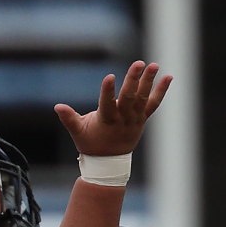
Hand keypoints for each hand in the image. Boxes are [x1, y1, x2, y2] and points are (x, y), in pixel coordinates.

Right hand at [54, 59, 171, 158]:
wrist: (109, 162)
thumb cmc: (91, 144)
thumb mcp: (78, 132)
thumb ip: (69, 118)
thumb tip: (57, 106)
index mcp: (106, 121)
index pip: (107, 104)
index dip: (107, 91)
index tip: (109, 77)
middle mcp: (123, 119)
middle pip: (129, 98)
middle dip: (133, 80)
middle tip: (138, 64)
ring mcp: (135, 119)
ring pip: (143, 98)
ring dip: (149, 81)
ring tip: (154, 65)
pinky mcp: (142, 118)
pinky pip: (154, 103)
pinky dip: (161, 90)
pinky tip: (168, 76)